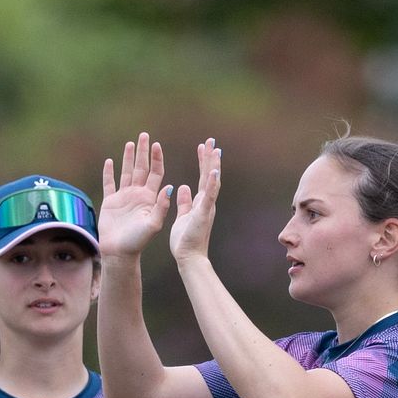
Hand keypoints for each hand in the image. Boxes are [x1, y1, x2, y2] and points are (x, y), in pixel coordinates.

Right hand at [99, 134, 170, 257]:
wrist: (120, 252)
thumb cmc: (138, 241)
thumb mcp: (153, 224)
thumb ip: (161, 206)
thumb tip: (169, 187)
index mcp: (150, 198)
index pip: (156, 173)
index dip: (156, 159)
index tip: (156, 145)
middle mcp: (138, 195)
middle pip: (141, 168)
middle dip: (143, 152)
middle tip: (144, 135)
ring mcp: (124, 197)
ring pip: (126, 172)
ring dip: (128, 158)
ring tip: (130, 143)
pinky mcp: (110, 202)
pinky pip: (109, 184)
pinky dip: (109, 173)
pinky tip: (110, 161)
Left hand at [168, 137, 220, 262]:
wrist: (189, 258)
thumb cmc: (186, 241)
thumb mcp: (183, 215)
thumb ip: (184, 201)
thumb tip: (182, 187)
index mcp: (200, 202)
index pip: (203, 178)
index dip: (203, 162)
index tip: (202, 147)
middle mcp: (206, 203)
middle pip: (209, 176)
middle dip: (210, 157)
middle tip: (211, 140)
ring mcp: (206, 208)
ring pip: (212, 183)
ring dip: (213, 166)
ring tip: (215, 149)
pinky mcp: (203, 215)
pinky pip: (208, 197)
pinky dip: (212, 185)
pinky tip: (213, 172)